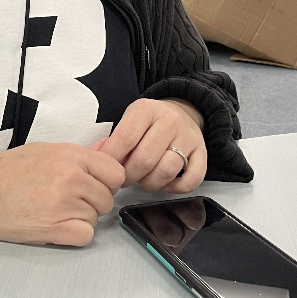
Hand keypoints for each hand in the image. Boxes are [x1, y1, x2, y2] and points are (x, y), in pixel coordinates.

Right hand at [0, 142, 124, 246]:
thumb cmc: (10, 171)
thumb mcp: (48, 150)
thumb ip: (82, 154)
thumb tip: (109, 148)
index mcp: (71, 155)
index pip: (115, 172)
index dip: (107, 182)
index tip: (94, 185)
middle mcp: (71, 178)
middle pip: (107, 198)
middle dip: (92, 202)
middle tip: (68, 200)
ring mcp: (64, 203)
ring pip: (95, 218)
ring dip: (80, 218)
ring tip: (55, 210)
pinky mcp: (54, 228)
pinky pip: (85, 236)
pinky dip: (74, 235)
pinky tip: (57, 226)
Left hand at [88, 98, 205, 193]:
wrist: (182, 111)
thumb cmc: (150, 121)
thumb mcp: (129, 120)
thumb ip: (113, 140)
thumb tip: (94, 158)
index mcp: (147, 110)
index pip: (126, 138)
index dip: (113, 159)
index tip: (106, 170)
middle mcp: (169, 121)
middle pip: (145, 159)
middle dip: (129, 176)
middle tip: (123, 179)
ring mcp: (188, 137)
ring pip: (167, 170)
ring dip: (150, 183)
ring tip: (143, 179)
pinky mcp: (202, 152)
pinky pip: (193, 178)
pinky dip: (177, 187)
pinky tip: (166, 184)